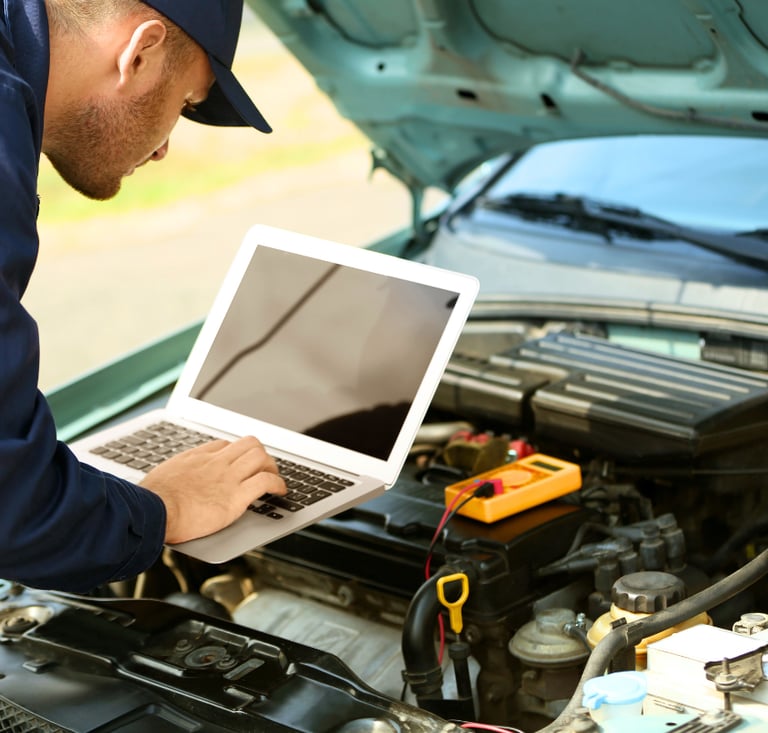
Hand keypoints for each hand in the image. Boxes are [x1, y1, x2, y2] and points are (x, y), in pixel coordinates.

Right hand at [139, 436, 285, 543]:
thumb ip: (171, 480)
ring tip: (276, 478)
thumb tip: (164, 489)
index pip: (223, 445)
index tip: (238, 462)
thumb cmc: (149, 502)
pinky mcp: (236, 496)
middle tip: (264, 467)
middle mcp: (215, 463)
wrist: (151, 511)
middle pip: (248, 443)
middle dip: (260, 454)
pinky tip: (281, 491)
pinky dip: (278, 484)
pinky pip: (266, 481)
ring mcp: (227, 477)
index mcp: (195, 459)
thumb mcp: (159, 480)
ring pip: (261, 457)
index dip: (235, 453)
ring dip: (272, 467)